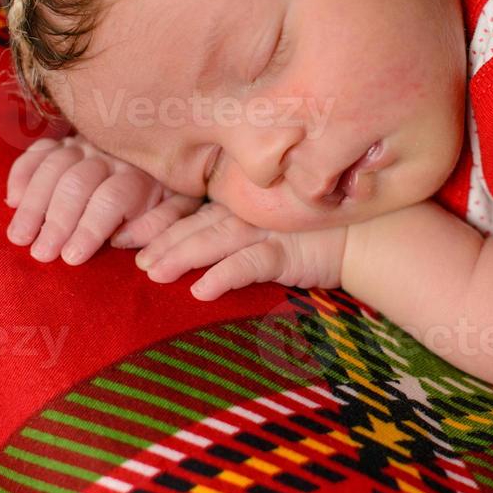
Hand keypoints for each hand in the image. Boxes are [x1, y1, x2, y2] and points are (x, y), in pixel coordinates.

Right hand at [6, 135, 202, 263]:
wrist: (170, 144)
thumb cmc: (171, 191)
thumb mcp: (181, 208)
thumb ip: (161, 224)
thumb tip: (123, 240)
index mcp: (140, 175)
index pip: (109, 200)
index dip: (88, 229)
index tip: (70, 258)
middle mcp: (110, 155)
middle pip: (76, 183)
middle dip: (56, 221)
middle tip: (40, 254)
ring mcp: (84, 144)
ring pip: (53, 167)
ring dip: (32, 203)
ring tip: (19, 237)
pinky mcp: (64, 141)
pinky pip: (38, 152)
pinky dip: (22, 174)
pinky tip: (12, 200)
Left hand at [133, 201, 349, 300]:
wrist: (370, 235)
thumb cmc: (317, 229)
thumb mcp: (270, 221)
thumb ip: (234, 225)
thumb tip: (193, 247)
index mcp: (240, 202)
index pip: (189, 210)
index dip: (155, 220)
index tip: (123, 232)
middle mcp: (249, 211)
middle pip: (194, 224)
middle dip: (157, 238)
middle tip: (123, 252)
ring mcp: (268, 230)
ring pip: (214, 240)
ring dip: (181, 255)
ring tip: (152, 272)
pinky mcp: (288, 253)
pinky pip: (251, 264)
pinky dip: (225, 275)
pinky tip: (201, 290)